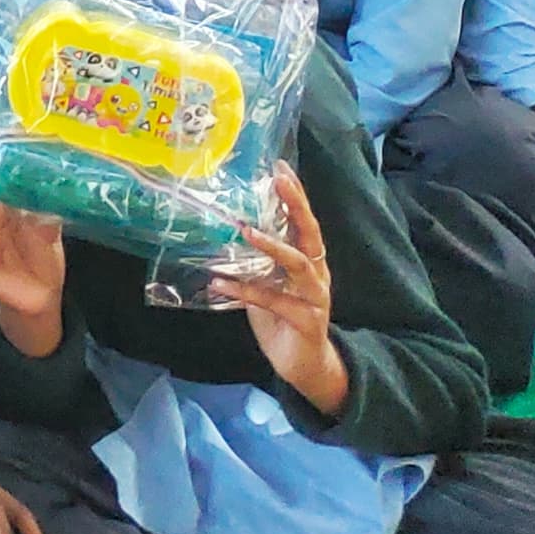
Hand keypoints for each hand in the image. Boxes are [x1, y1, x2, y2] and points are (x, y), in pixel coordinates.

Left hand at [208, 167, 347, 416]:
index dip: (295, 195)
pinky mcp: (307, 320)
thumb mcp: (266, 283)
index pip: (304, 222)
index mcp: (309, 261)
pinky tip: (217, 283)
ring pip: (297, 264)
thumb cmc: (281, 319)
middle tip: (280, 181)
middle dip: (297, 206)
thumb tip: (224, 231)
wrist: (304, 366)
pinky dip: (244, 291)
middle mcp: (316, 273)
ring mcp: (315, 296)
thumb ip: (255, 260)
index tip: (281, 167)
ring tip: (245, 231)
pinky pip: (274, 301)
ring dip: (272, 246)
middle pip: (310, 233)